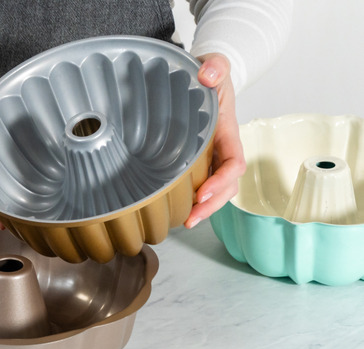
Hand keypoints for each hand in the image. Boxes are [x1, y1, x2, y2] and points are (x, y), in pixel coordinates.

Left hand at [185, 53, 245, 227]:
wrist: (205, 76)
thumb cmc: (211, 74)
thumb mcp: (215, 64)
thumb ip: (215, 66)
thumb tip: (208, 75)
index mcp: (228, 132)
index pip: (234, 163)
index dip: (221, 181)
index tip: (203, 193)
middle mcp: (223, 149)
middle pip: (227, 185)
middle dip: (212, 205)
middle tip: (192, 218)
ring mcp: (212, 156)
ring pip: (217, 189)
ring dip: (204, 208)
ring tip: (186, 221)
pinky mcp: (199, 159)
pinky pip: (201, 182)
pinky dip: (193, 198)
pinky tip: (177, 208)